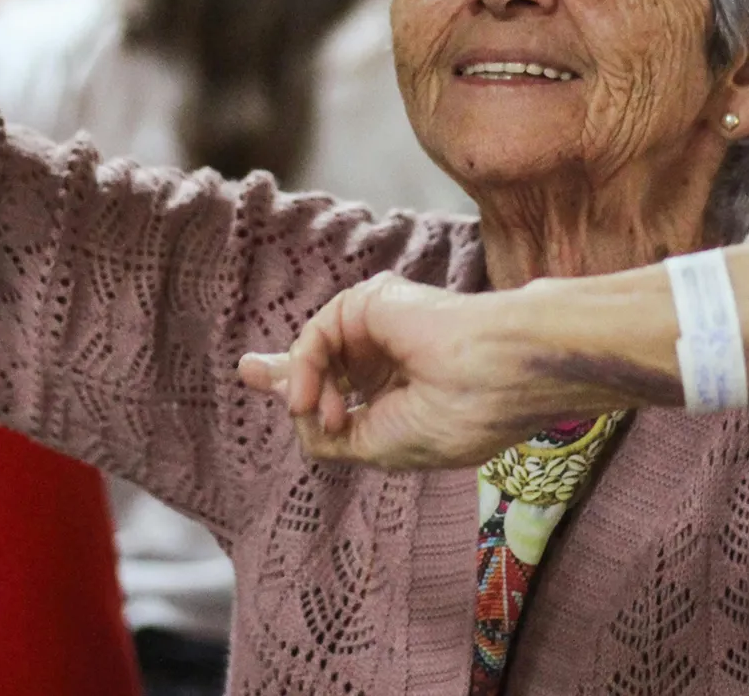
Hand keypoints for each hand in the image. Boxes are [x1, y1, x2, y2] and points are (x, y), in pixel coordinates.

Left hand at [237, 271, 684, 470]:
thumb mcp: (381, 446)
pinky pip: (317, 336)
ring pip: (318, 356)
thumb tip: (295, 415)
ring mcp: (382, 327)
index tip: (277, 389)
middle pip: (323, 360)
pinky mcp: (372, 302)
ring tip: (323, 414)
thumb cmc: (460, 417)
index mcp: (404, 392)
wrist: (501, 372)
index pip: (346, 388)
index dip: (307, 390)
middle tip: (247, 369)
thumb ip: (331, 434)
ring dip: (308, 393)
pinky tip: (313, 397)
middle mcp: (391, 356)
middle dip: (287, 372)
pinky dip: (305, 367)